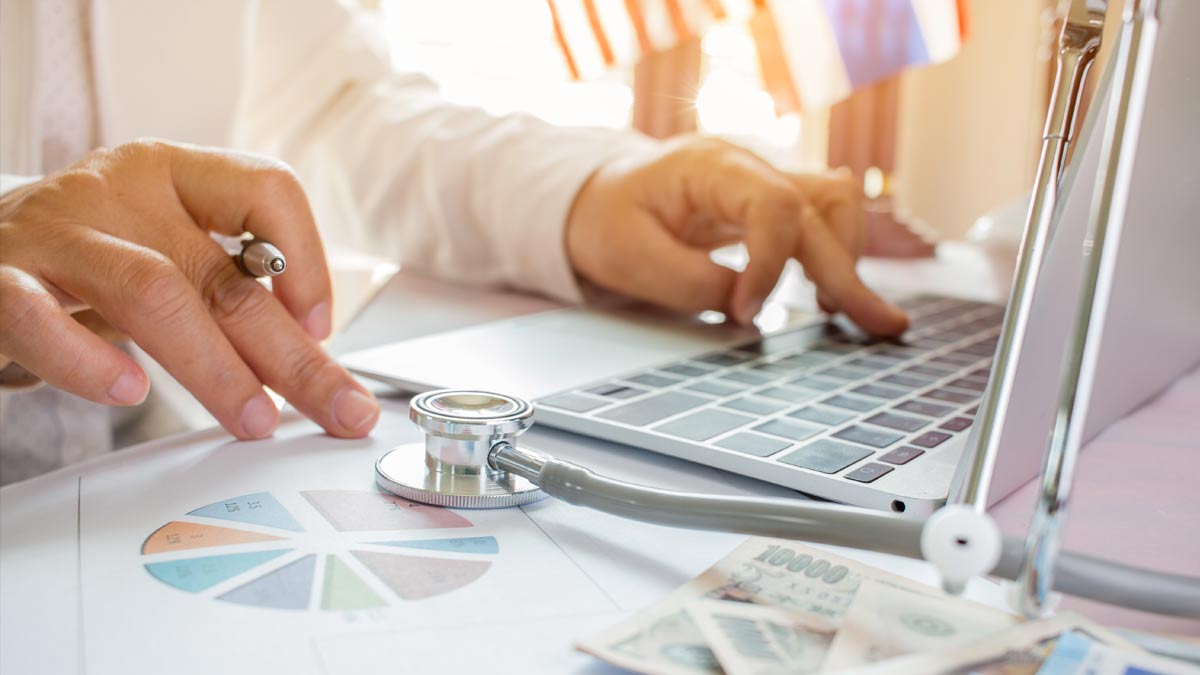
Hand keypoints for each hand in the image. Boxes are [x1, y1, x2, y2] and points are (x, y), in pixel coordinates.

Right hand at [0, 140, 378, 438]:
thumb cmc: (81, 264)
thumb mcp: (162, 256)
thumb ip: (225, 292)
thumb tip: (312, 359)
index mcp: (171, 175)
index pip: (266, 188)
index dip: (309, 260)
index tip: (322, 328)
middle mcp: (117, 189)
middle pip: (226, 274)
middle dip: (294, 356)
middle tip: (339, 409)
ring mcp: (54, 231)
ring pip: (154, 294)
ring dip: (216, 370)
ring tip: (253, 419)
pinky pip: (41, 317)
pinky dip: (88, 360)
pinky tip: (127, 392)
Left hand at [565, 137, 908, 335]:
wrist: (601, 199)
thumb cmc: (608, 221)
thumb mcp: (628, 257)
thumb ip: (689, 281)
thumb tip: (745, 304)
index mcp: (709, 164)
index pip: (772, 204)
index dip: (771, 264)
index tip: (746, 313)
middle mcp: (749, 165)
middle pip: (820, 207)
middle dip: (847, 272)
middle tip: (879, 325)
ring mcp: (765, 181)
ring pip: (836, 205)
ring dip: (851, 259)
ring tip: (863, 315)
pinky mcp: (773, 206)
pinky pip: (824, 222)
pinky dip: (837, 258)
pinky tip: (836, 300)